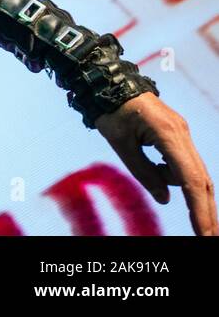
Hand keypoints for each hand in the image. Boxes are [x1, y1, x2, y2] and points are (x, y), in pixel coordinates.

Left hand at [96, 92, 216, 234]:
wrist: (109, 80)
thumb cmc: (110, 110)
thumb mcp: (120, 144)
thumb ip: (144, 172)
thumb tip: (166, 199)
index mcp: (168, 135)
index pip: (190, 180)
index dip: (198, 209)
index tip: (204, 232)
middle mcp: (182, 134)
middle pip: (201, 179)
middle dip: (205, 210)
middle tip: (208, 236)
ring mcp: (182, 133)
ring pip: (192, 171)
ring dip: (180, 187)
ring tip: (144, 160)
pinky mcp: (176, 133)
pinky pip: (181, 161)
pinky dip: (171, 173)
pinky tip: (151, 163)